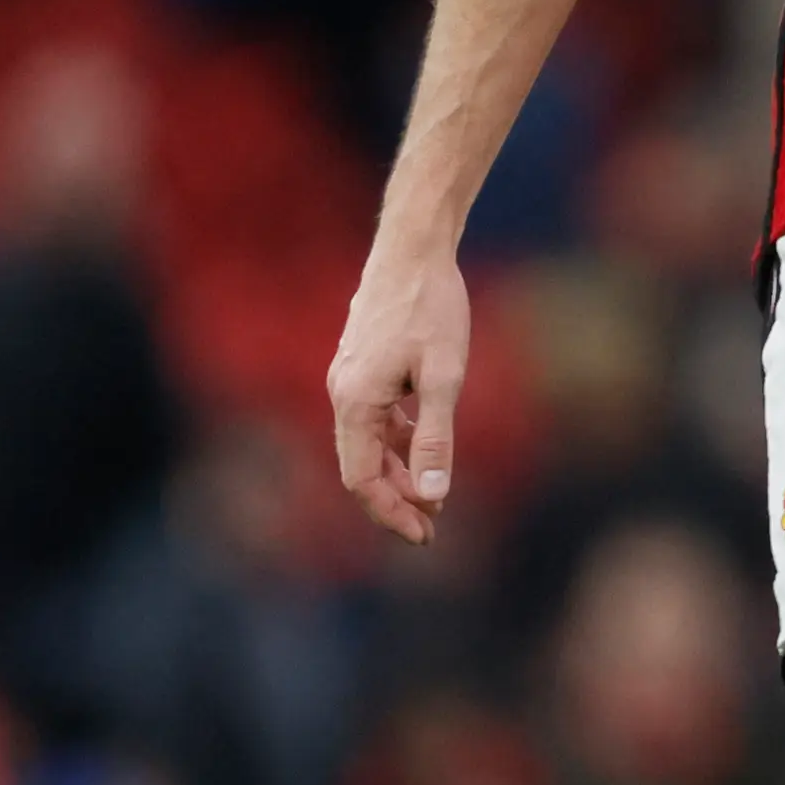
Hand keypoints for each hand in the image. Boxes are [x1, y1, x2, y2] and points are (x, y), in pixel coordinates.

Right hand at [328, 241, 472, 545]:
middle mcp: (341, 394)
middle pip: (361, 465)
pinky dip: (397, 439)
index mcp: (354, 403)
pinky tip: (424, 447)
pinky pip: (375, 417)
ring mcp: (348, 377)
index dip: (391, 513)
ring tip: (433, 495)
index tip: (424, 535)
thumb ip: (435, 436)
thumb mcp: (443, 376)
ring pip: (368, 441)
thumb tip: (434, 494)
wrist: (413, 248)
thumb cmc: (431, 307)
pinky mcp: (362, 364)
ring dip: (398, 470)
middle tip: (433, 526)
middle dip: (396, 498)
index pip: (361, 480)